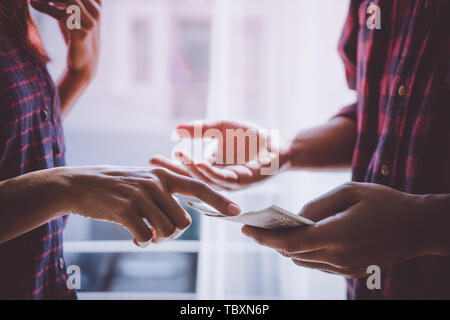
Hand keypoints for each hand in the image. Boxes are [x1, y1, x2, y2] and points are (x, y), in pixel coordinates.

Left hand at [30, 0, 100, 79]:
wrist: (84, 62)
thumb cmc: (76, 35)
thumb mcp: (70, 14)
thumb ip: (60, 1)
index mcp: (96, 4)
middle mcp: (96, 13)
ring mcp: (91, 24)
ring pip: (70, 1)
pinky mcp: (82, 35)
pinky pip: (63, 16)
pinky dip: (47, 8)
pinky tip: (34, 5)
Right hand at [60, 166, 240, 245]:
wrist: (80, 184)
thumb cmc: (115, 185)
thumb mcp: (143, 180)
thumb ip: (165, 194)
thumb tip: (182, 222)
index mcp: (163, 175)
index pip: (198, 187)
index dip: (218, 200)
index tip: (236, 210)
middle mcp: (155, 184)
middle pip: (183, 221)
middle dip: (174, 232)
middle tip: (157, 231)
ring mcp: (140, 196)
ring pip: (166, 231)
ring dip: (157, 238)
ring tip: (145, 233)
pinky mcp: (124, 210)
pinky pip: (144, 236)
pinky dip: (141, 242)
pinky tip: (133, 237)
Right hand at [150, 120, 290, 190]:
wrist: (278, 144)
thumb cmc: (249, 137)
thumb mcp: (220, 128)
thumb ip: (200, 129)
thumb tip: (175, 130)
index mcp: (211, 169)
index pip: (186, 169)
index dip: (169, 164)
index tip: (151, 158)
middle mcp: (218, 179)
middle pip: (192, 178)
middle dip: (174, 171)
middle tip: (154, 163)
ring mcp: (231, 182)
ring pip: (207, 181)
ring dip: (192, 170)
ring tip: (178, 157)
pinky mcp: (245, 181)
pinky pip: (225, 178)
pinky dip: (211, 171)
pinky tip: (199, 162)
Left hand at [242, 182, 434, 277]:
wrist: (419, 227)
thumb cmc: (384, 202)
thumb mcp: (349, 192)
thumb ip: (317, 206)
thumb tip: (294, 218)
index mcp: (336, 236)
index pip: (288, 243)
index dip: (263, 237)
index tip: (245, 229)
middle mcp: (338, 257)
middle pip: (292, 253)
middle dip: (271, 241)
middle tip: (257, 227)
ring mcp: (345, 268)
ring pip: (303, 261)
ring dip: (287, 248)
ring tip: (275, 231)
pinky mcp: (351, 271)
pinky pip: (318, 265)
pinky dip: (304, 252)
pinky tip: (301, 238)